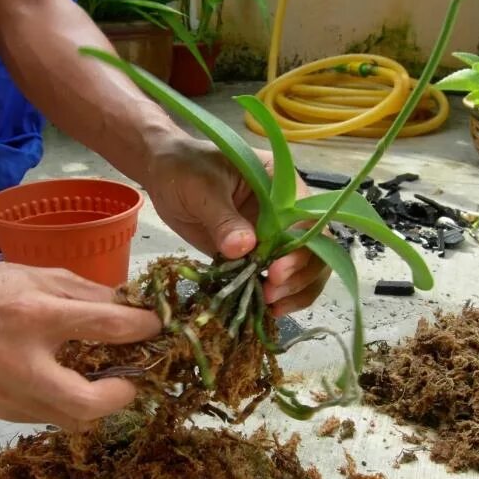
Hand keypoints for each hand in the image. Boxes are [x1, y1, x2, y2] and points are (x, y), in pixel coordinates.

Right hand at [0, 255, 160, 431]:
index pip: (104, 326)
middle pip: (87, 402)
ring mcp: (8, 394)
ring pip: (72, 419)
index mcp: (35, 316)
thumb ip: (94, 295)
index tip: (158, 326)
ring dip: (98, 403)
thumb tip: (135, 309)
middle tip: (133, 377)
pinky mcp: (1, 410)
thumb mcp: (48, 277)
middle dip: (122, 393)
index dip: (140, 327)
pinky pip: (50, 416)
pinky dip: (70, 404)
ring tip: (106, 380)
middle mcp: (20, 363)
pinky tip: (72, 383)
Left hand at [147, 138, 329, 316]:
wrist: (164, 173)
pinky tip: (265, 310)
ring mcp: (272, 235)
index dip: (301, 249)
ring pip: (301, 268)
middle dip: (299, 276)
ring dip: (293, 291)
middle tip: (270, 293)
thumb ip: (223, 218)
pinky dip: (274, 295)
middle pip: (314, 249)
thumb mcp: (203, 188)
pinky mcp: (254, 254)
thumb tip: (245, 249)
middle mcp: (286, 213)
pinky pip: (272, 277)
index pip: (308, 221)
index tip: (276, 271)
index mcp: (283, 186)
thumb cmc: (186, 168)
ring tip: (270, 307)